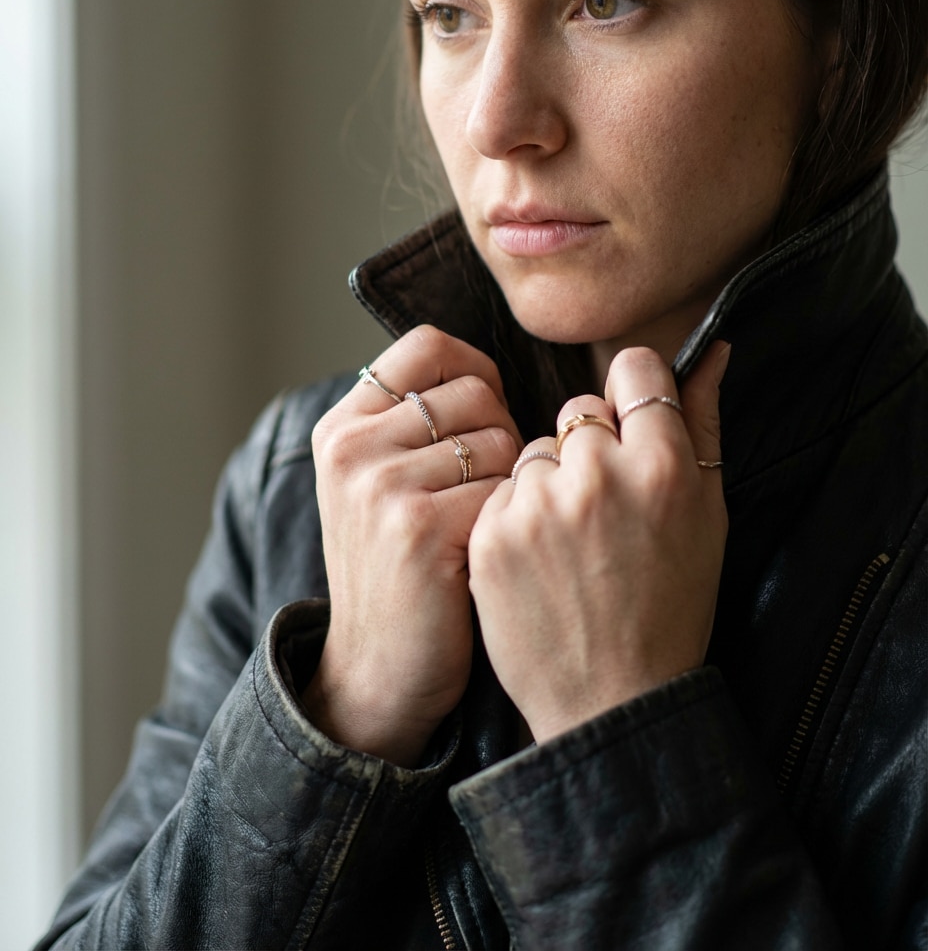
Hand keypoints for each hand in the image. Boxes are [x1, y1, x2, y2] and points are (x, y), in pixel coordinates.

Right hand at [304, 326, 520, 766]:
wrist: (377, 671)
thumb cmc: (400, 569)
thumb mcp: (380, 483)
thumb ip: (414, 422)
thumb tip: (488, 371)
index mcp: (342, 425)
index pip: (427, 346)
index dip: (475, 371)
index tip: (487, 414)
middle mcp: (351, 447)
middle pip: (475, 392)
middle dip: (502, 435)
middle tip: (485, 491)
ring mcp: (380, 487)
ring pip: (500, 439)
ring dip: (511, 483)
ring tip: (482, 525)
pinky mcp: (418, 529)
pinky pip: (506, 490)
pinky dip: (511, 521)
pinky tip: (486, 553)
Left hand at [467, 342, 729, 744]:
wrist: (612, 699)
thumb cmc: (672, 606)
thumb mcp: (709, 516)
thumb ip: (703, 424)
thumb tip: (710, 349)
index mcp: (663, 466)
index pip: (635, 370)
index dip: (634, 396)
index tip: (632, 425)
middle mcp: (598, 475)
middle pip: (578, 410)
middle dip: (590, 447)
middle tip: (603, 510)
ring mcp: (538, 506)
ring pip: (535, 452)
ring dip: (549, 483)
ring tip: (570, 545)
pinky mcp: (491, 535)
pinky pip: (502, 492)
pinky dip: (516, 518)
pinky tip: (539, 562)